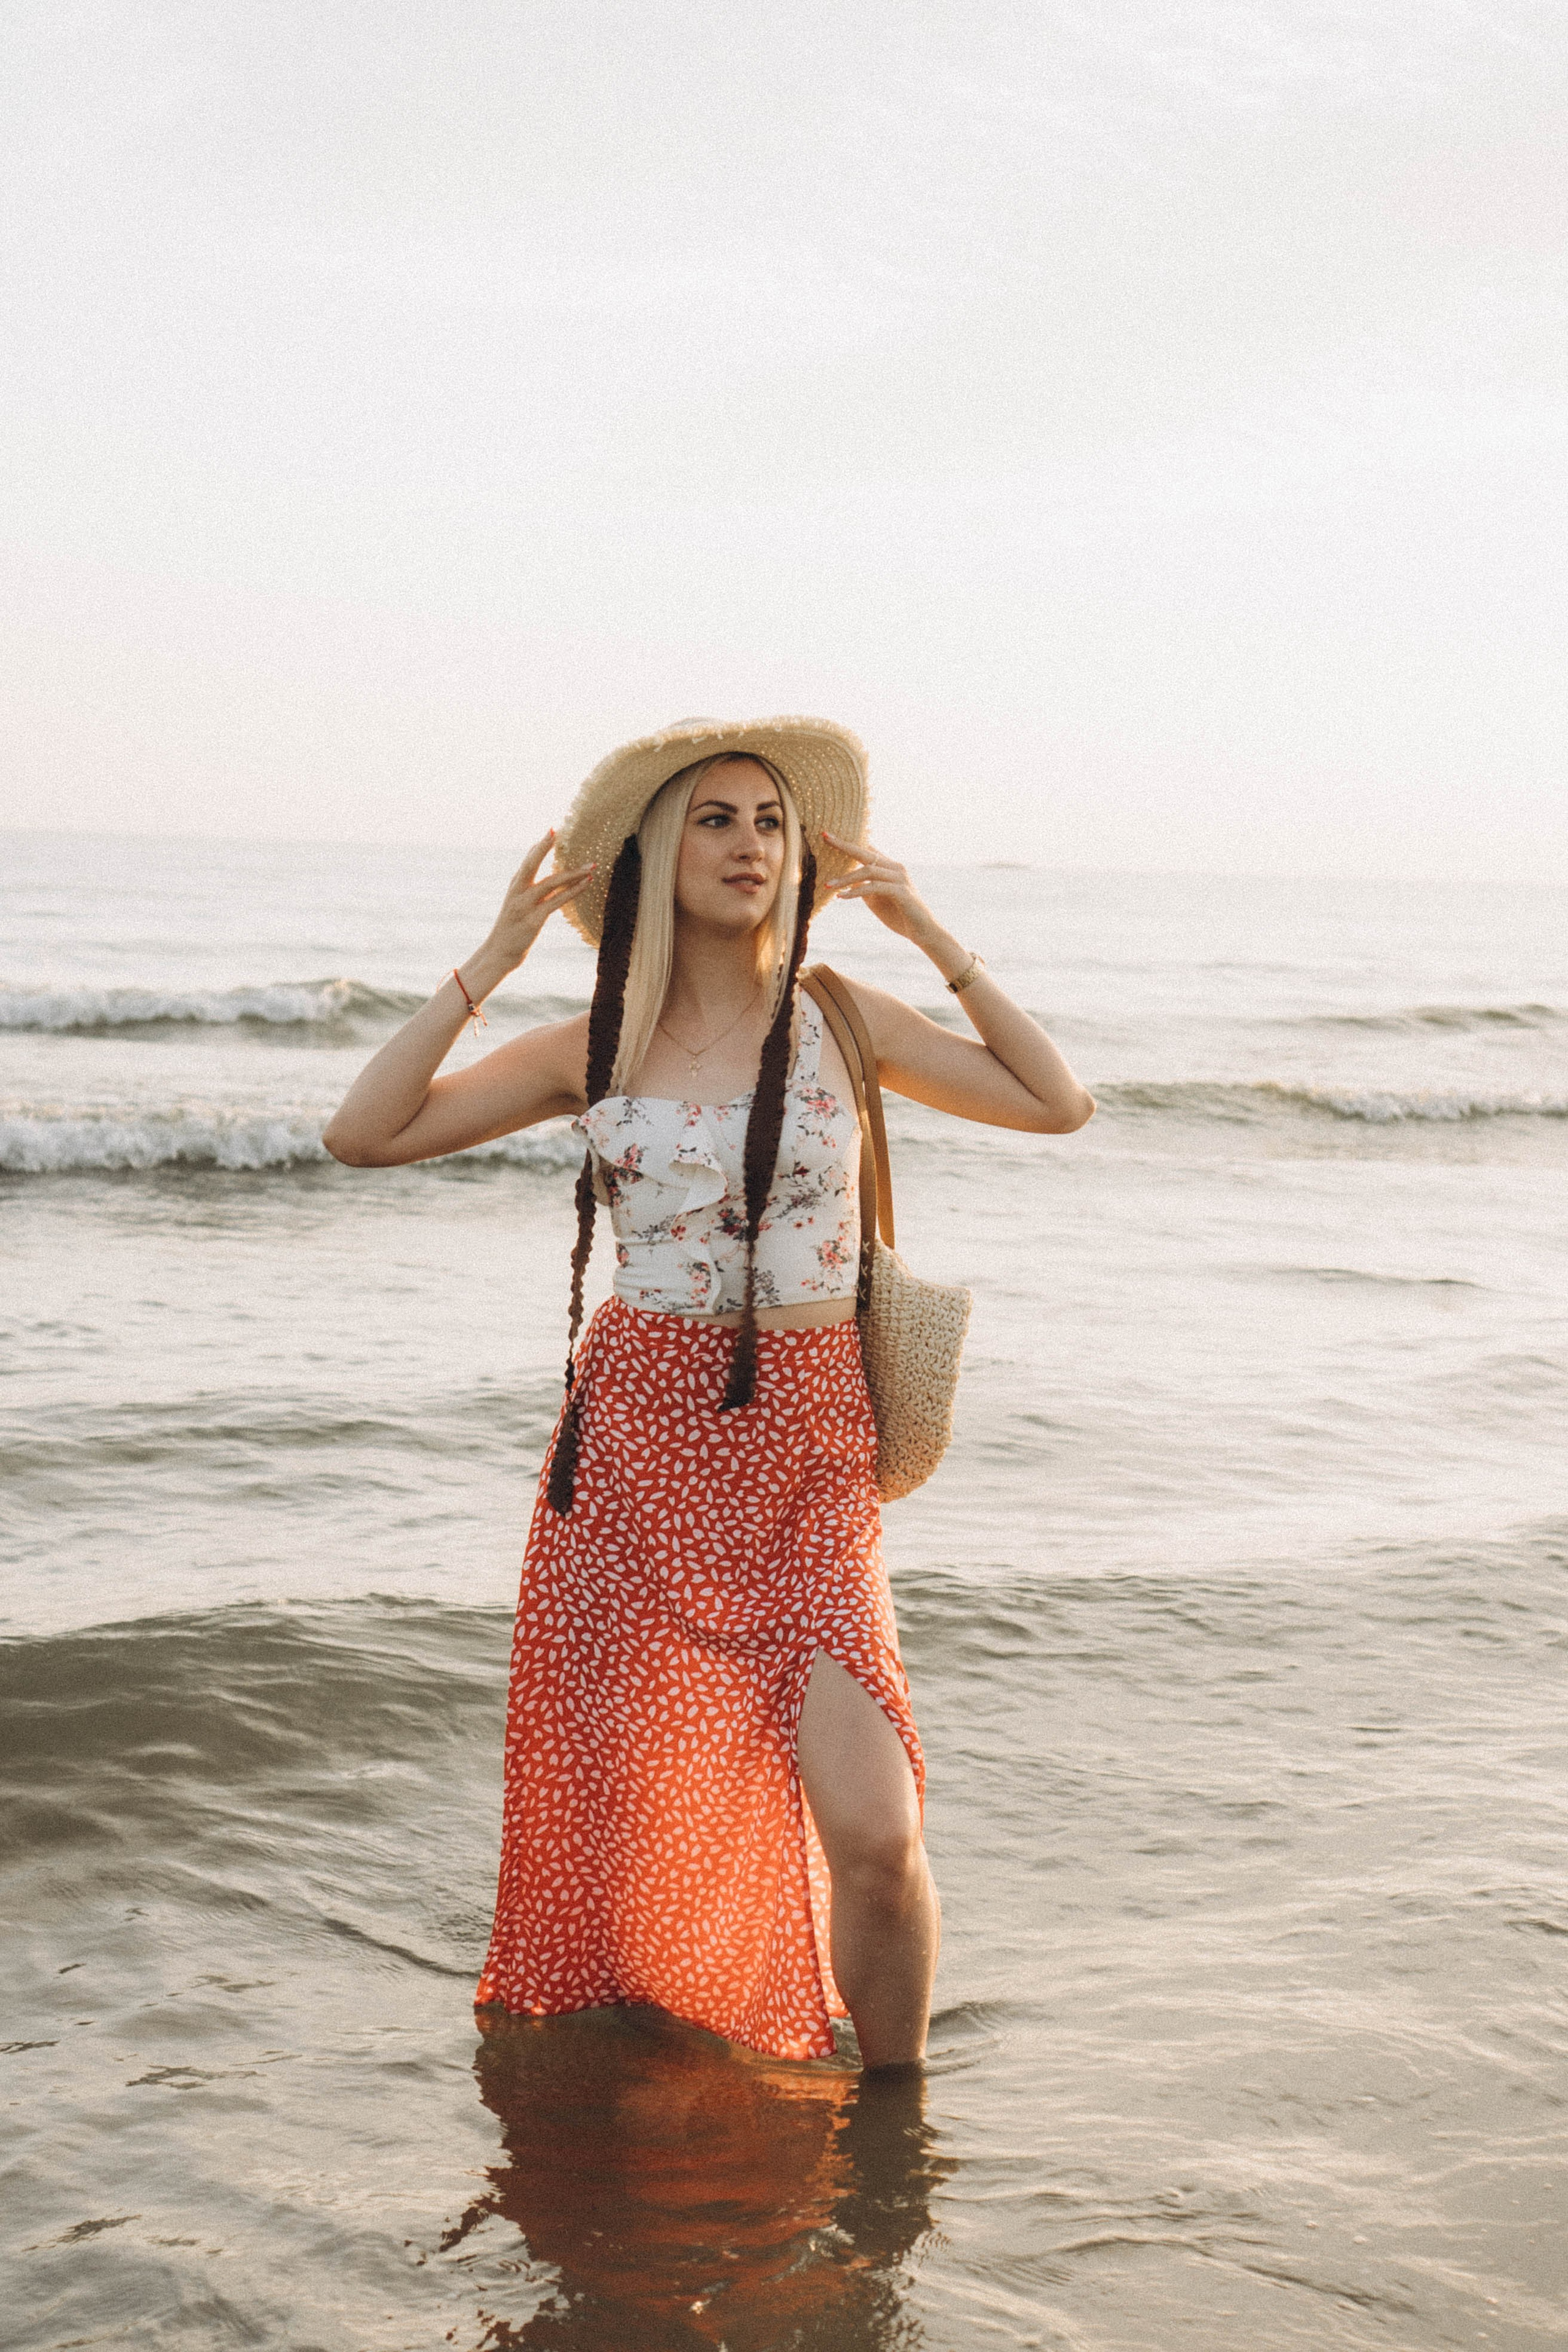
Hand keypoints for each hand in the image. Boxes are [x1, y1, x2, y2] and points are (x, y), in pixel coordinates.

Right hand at [466, 832, 594, 988]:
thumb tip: (542, 873)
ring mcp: (525, 905)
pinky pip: (557, 902)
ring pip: (550, 882)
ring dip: (573, 873)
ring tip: (591, 865)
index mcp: (515, 885)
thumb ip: (528, 886)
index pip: (528, 859)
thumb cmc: (512, 926)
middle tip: (557, 831)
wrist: (500, 952)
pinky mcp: (534, 920)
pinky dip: (573, 891)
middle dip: (544, 847)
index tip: (553, 829)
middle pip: (531, 864)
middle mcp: (518, 892)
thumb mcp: (517, 903)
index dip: (540, 845)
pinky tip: (586, 884)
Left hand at [821, 830, 937, 945]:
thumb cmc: (899, 915)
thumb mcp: (876, 899)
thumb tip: (847, 882)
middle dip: (844, 844)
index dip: (849, 841)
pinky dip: (856, 892)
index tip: (827, 835)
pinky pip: (874, 887)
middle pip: (866, 852)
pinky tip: (841, 897)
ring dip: (845, 878)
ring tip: (827, 884)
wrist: (922, 932)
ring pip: (868, 870)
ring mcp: (900, 878)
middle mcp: (896, 868)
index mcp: (890, 867)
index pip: (868, 849)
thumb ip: (863, 887)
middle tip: (825, 837)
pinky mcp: (901, 892)